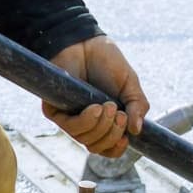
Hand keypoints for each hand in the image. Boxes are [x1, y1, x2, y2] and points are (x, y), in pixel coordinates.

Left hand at [45, 36, 148, 158]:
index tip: (127, 137)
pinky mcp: (54, 110)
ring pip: (84, 139)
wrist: (86, 43)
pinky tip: (95, 108)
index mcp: (105, 121)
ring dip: (101, 126)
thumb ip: (138, 107)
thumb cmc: (108, 63)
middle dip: (113, 135)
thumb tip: (137, 131)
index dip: (117, 149)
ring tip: (110, 107)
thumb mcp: (131, 86)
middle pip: (97, 147)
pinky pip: (69, 127)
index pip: (107, 148)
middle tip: (121, 115)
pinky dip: (86, 120)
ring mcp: (70, 118)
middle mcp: (86, 123)